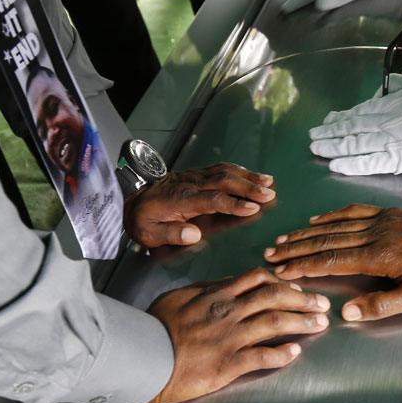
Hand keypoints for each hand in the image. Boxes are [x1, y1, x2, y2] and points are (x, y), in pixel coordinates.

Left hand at [125, 162, 275, 247]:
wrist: (132, 201)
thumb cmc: (143, 221)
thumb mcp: (149, 234)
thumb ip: (172, 234)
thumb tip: (194, 234)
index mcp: (181, 200)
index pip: (212, 199)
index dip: (234, 203)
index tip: (253, 208)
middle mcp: (190, 184)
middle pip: (224, 181)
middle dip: (249, 187)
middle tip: (269, 194)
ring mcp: (193, 176)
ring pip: (224, 172)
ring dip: (248, 176)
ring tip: (269, 182)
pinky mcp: (196, 173)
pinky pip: (220, 168)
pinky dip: (239, 170)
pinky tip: (252, 174)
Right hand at [145, 268, 330, 402]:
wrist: (142, 355)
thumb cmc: (155, 326)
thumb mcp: (179, 296)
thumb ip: (206, 289)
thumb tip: (225, 284)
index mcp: (217, 294)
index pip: (258, 279)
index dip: (283, 280)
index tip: (298, 285)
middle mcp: (229, 311)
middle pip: (275, 297)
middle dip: (303, 299)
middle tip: (321, 303)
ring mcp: (230, 337)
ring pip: (275, 322)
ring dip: (302, 322)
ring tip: (320, 324)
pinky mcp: (228, 363)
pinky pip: (261, 356)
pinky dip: (281, 354)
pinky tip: (295, 352)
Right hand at [263, 204, 401, 321]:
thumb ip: (381, 305)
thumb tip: (346, 311)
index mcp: (378, 256)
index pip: (331, 260)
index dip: (303, 266)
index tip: (281, 270)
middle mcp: (374, 234)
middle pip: (326, 240)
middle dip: (295, 248)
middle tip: (270, 253)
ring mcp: (380, 221)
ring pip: (335, 225)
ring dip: (306, 232)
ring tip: (284, 238)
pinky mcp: (388, 214)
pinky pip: (352, 212)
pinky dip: (330, 216)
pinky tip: (317, 220)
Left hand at [309, 74, 401, 175]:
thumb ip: (395, 85)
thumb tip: (380, 89)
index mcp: (388, 105)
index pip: (357, 112)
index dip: (338, 119)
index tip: (326, 121)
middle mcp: (383, 123)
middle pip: (349, 128)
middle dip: (328, 133)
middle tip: (313, 137)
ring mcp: (389, 142)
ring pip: (353, 144)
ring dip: (332, 147)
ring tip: (316, 149)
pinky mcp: (397, 161)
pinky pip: (368, 163)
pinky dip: (350, 164)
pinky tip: (335, 165)